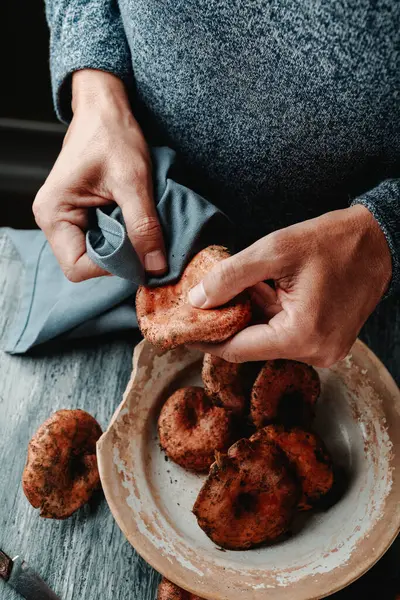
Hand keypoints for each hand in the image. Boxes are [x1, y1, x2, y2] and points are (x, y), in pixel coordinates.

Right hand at [33, 69, 166, 281]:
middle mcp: (54, 222)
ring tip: (141, 229)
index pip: (78, 267)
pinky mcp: (82, 217)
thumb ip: (144, 226)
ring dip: (123, 249)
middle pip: (86, 265)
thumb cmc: (111, 135)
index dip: (112, 267)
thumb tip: (155, 266)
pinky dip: (123, 239)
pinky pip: (103, 242)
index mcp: (54, 214)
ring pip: (97, 256)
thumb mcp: (133, 181)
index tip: (142, 254)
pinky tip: (136, 224)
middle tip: (147, 242)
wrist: (106, 110)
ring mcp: (67, 220)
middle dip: (120, 259)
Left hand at [189, 205, 391, 365]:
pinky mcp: (329, 342)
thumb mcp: (274, 250)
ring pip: (268, 340)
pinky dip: (268, 316)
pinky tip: (261, 291)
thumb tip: (197, 301)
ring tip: (235, 288)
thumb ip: (230, 277)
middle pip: (252, 346)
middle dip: (227, 323)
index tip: (183, 329)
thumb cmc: (331, 241)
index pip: (238, 349)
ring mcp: (325, 350)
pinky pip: (286, 335)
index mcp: (302, 336)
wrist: (379, 241)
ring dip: (249, 317)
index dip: (207, 339)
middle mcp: (316, 354)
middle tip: (202, 303)